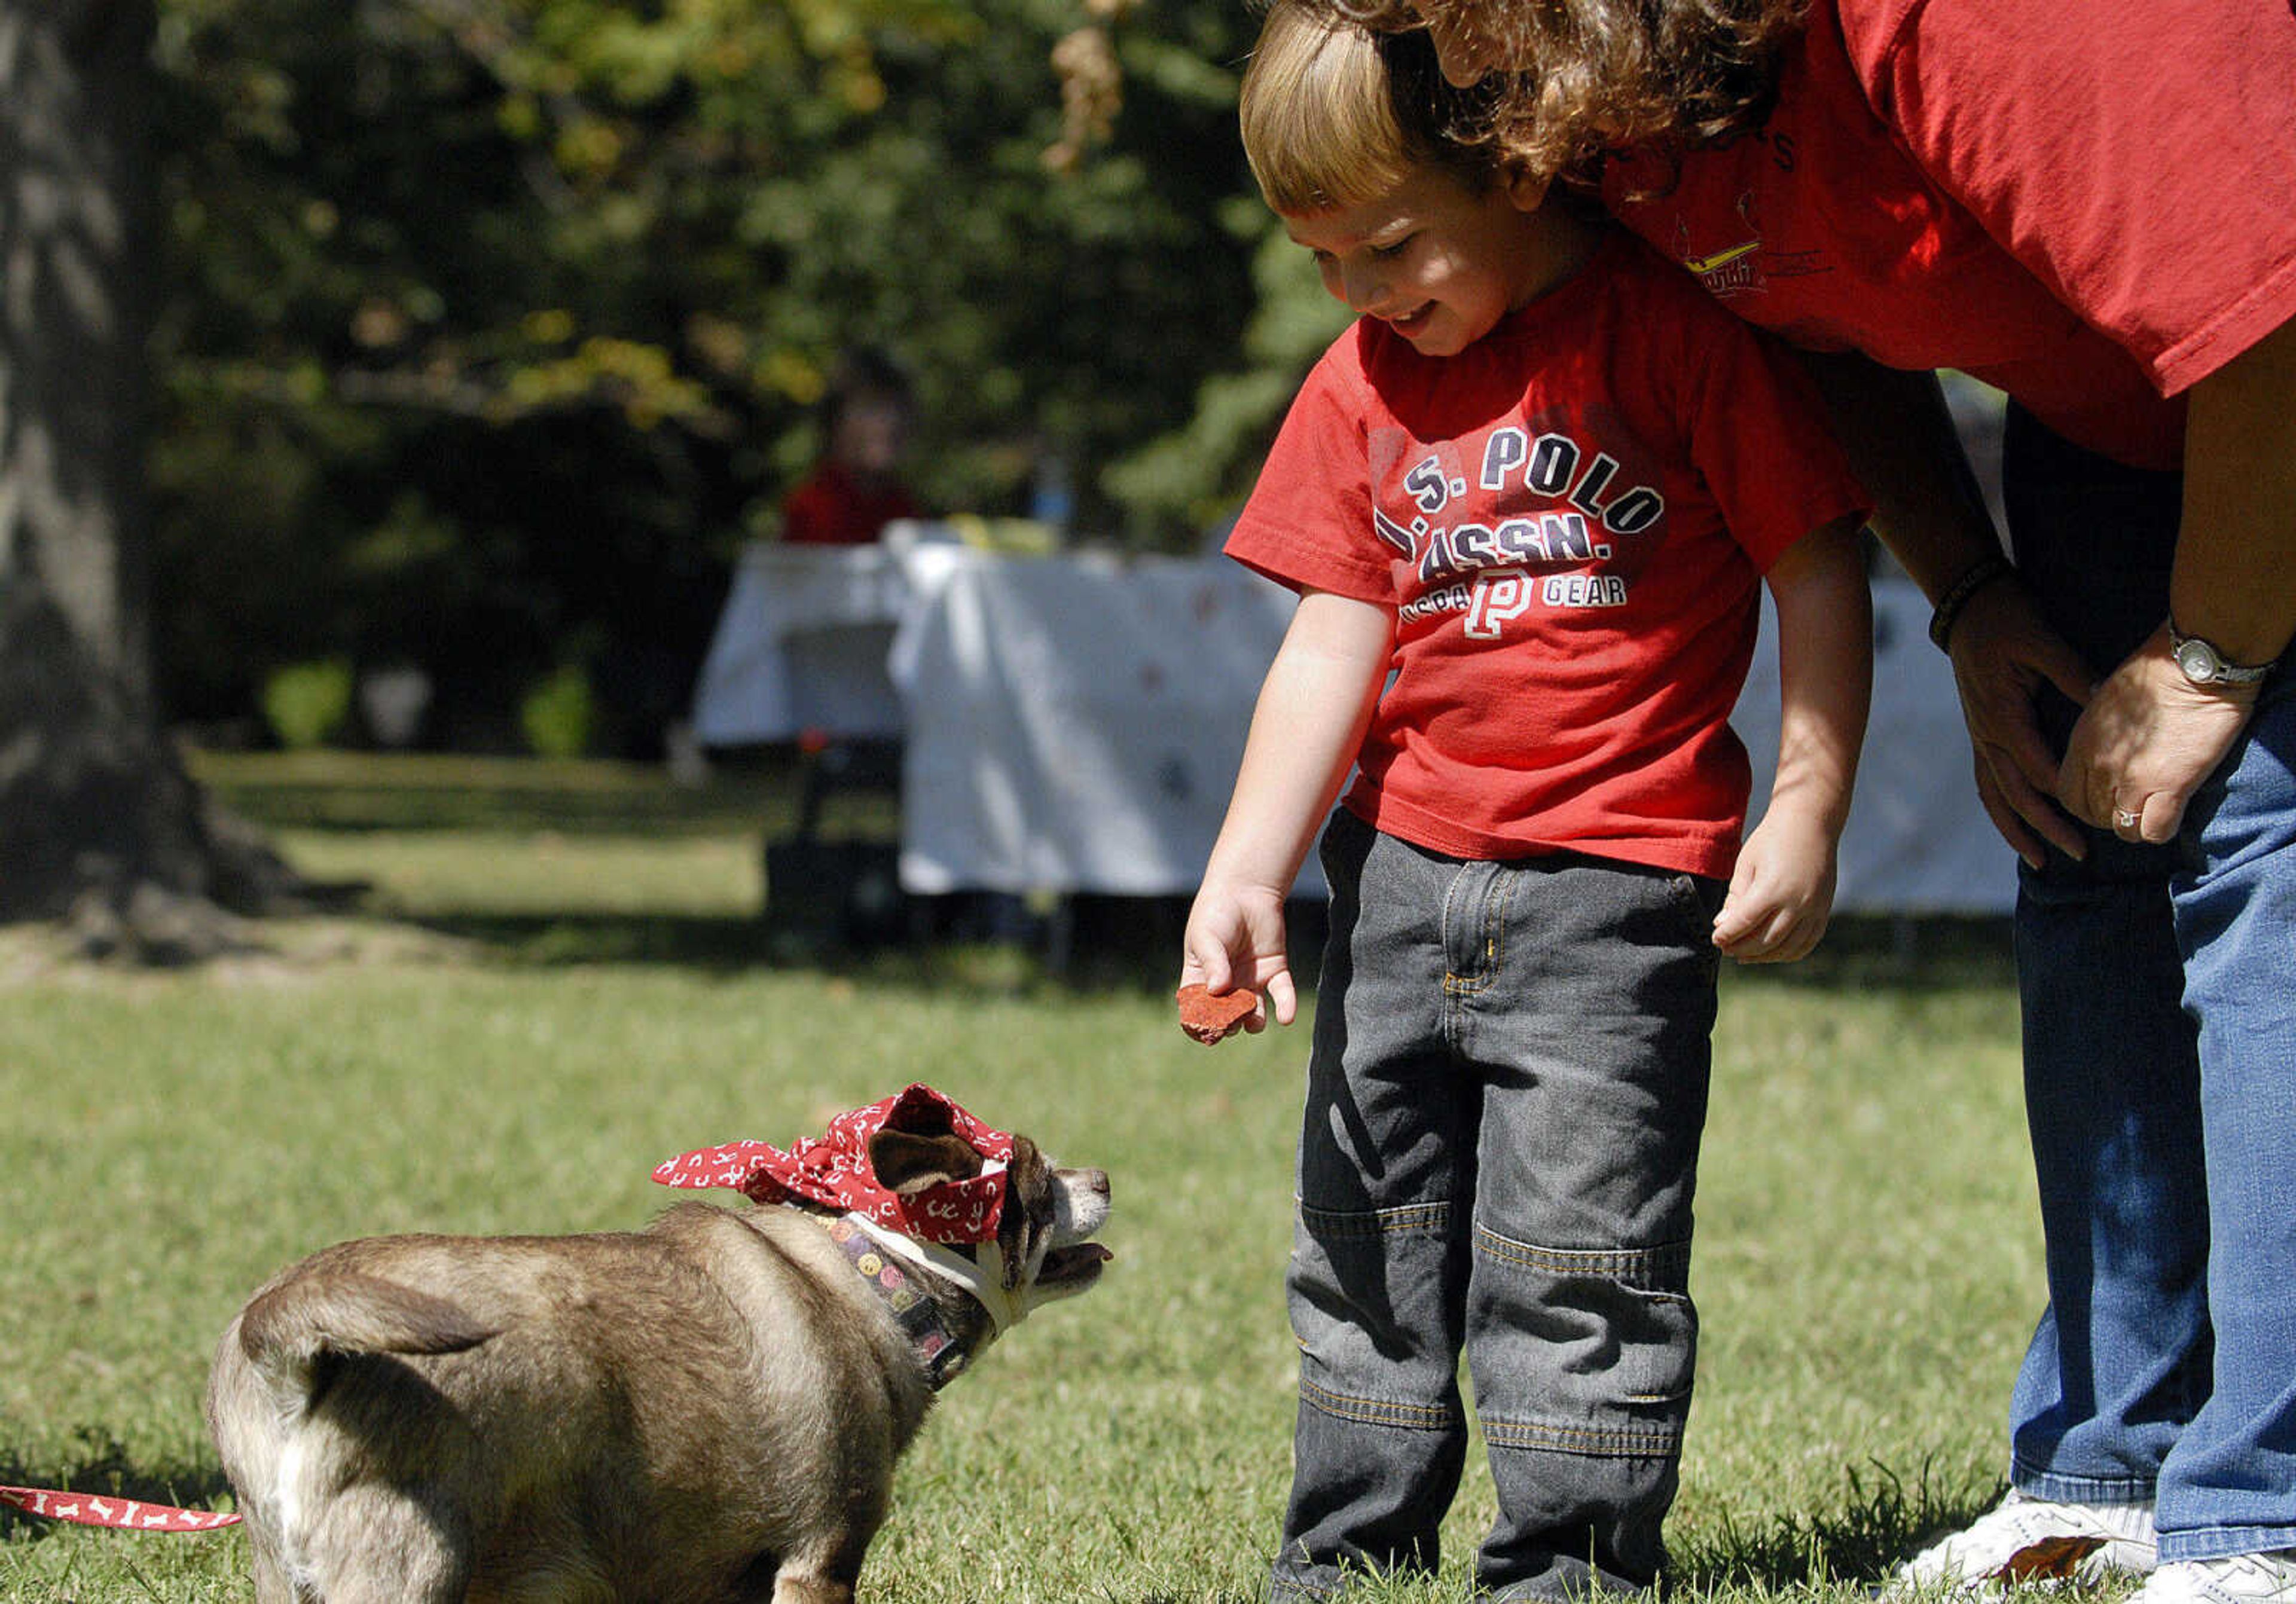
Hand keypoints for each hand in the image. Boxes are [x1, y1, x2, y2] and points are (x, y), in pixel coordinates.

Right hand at [1179, 882, 1295, 1031]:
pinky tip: (1286, 1016)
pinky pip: (1282, 995)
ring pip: (1254, 1014)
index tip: (1205, 1029)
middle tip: (1230, 1022)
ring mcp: (1251, 982)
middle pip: (1226, 1017)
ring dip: (1254, 1021)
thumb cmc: (1216, 913)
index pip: (1197, 1011)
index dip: (1199, 1024)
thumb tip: (1218, 990)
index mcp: (1201, 980)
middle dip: (1228, 1025)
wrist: (1246, 890)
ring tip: (1252, 1017)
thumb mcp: (1206, 936)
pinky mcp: (1274, 973)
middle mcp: (1226, 987)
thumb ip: (1212, 962)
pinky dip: (1286, 1007)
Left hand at [1713, 807, 1837, 963]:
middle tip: (1726, 949)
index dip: (1727, 936)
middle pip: (1765, 940)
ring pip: (1786, 947)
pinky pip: (1807, 943)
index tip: (1715, 940)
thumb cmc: (1772, 839)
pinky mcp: (1824, 911)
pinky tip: (1771, 952)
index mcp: (1773, 888)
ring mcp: (1814, 909)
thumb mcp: (1747, 863)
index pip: (1744, 923)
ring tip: (1745, 955)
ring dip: (1763, 956)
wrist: (1811, 822)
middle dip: (1742, 948)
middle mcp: (1797, 902)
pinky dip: (1788, 953)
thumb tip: (1722, 925)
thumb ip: (1736, 897)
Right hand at [1944, 578, 2098, 865]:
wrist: (1968, 604)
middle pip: (2016, 795)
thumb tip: (2108, 705)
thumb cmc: (2007, 618)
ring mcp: (1979, 736)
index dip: (2068, 794)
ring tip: (2042, 861)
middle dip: (2047, 828)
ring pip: (1995, 796)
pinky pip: (1987, 782)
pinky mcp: (1980, 733)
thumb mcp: (2041, 641)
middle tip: (2081, 854)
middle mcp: (1987, 735)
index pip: (2038, 769)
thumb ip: (2073, 675)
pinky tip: (2018, 828)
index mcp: (2003, 716)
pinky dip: (2002, 810)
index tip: (2100, 813)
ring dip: (2019, 830)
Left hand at [2056, 626, 2256, 842]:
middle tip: (2133, 807)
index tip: (2104, 800)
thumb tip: (2105, 733)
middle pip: (2093, 815)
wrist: (2196, 664)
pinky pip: (2155, 831)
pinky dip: (2162, 830)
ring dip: (2136, 825)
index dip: (2085, 805)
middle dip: (2110, 817)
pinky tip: (2172, 814)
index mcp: (2083, 742)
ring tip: (2152, 812)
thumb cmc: (2157, 671)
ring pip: (2123, 828)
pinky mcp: (2170, 786)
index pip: (2068, 795)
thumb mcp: (2108, 696)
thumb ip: (2101, 727)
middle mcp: (2101, 765)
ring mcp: (2133, 778)